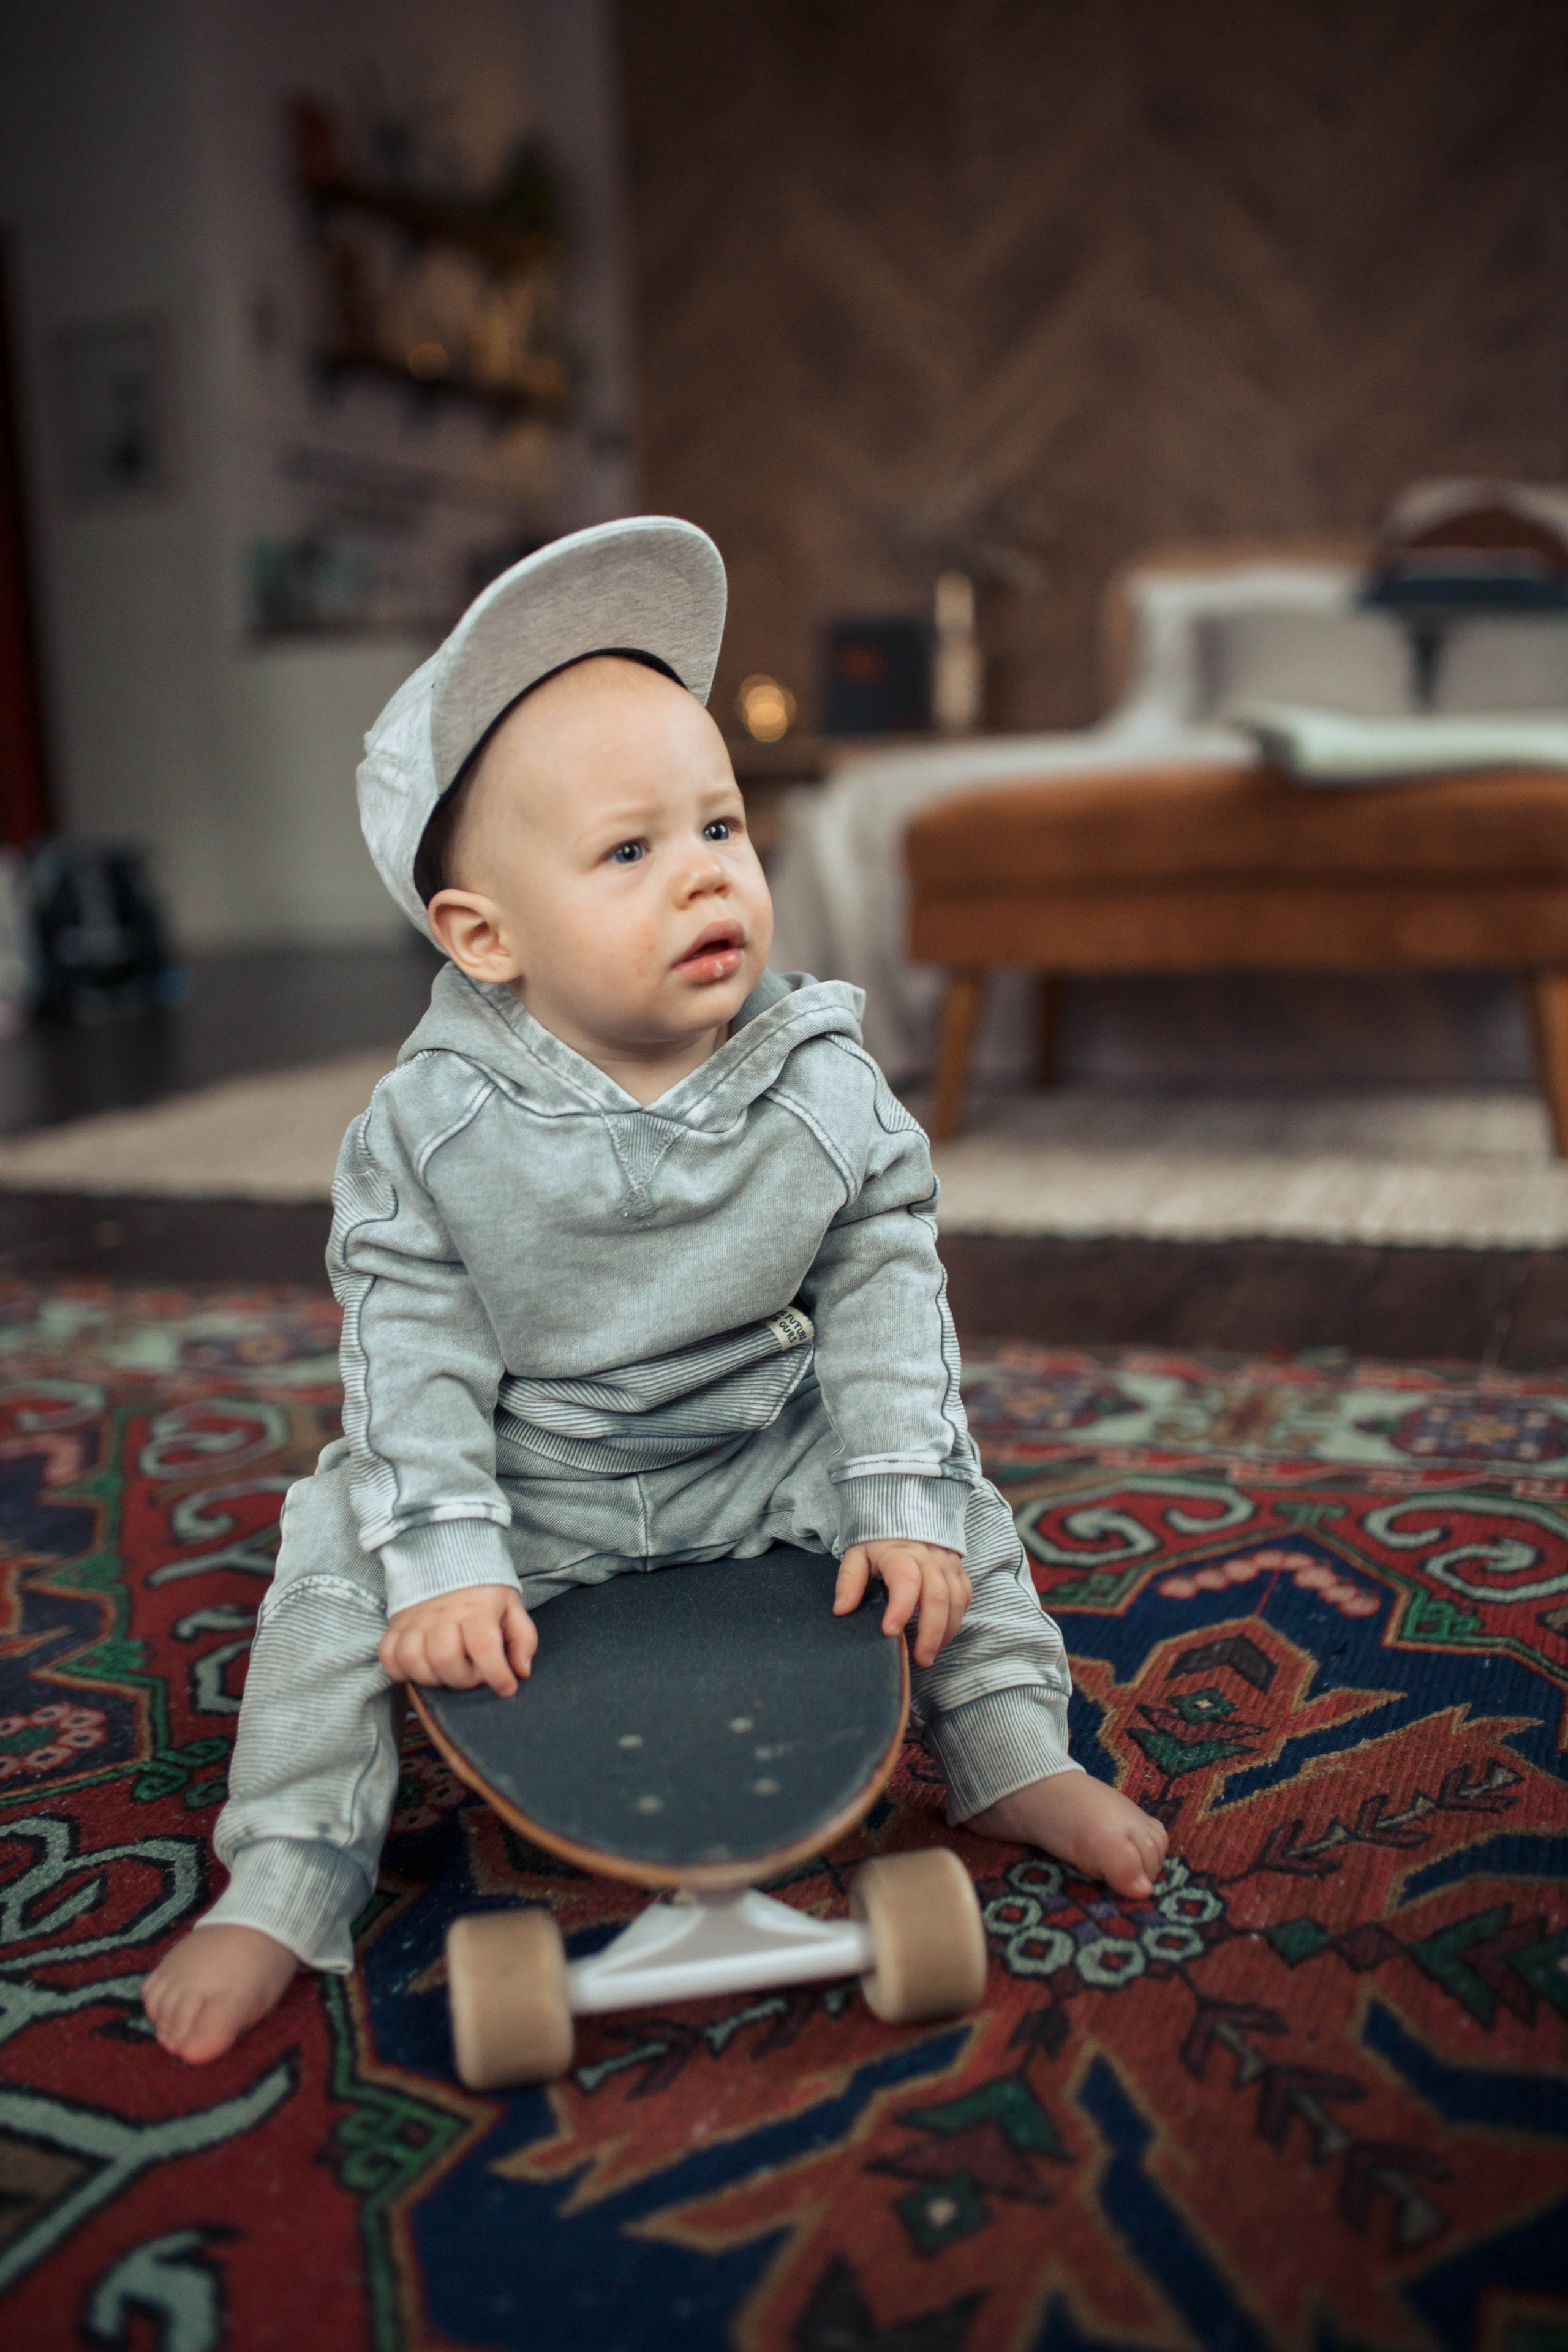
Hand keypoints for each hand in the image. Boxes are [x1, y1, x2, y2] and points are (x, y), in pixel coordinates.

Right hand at [378, 1584, 536, 1696]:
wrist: (446, 1559)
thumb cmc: (482, 1592)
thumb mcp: (512, 1607)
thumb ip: (523, 1639)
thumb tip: (521, 1671)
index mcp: (476, 1609)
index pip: (484, 1646)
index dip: (496, 1674)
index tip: (507, 1688)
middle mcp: (442, 1615)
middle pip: (445, 1659)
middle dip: (463, 1679)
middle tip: (474, 1675)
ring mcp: (415, 1621)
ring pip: (413, 1660)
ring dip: (432, 1677)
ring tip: (447, 1672)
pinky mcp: (395, 1626)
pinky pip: (388, 1656)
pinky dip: (401, 1671)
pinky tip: (421, 1667)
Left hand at [834, 1539, 970, 1667]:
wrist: (905, 1508)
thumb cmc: (878, 1537)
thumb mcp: (857, 1553)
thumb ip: (849, 1580)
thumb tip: (841, 1610)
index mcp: (900, 1552)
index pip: (906, 1581)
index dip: (900, 1608)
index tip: (890, 1632)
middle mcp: (929, 1558)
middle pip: (937, 1597)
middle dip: (931, 1632)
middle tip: (921, 1659)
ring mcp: (947, 1563)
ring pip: (956, 1600)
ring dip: (946, 1631)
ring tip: (931, 1654)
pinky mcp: (958, 1569)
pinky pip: (965, 1596)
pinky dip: (957, 1619)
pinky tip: (944, 1635)